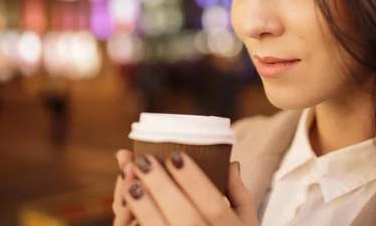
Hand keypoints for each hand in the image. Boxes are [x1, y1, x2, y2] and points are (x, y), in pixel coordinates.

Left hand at [112, 149, 258, 225]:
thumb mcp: (246, 222)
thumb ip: (238, 193)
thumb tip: (230, 163)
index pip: (214, 204)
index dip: (194, 180)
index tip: (175, 156)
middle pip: (186, 217)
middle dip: (162, 188)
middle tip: (144, 162)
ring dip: (145, 208)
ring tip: (130, 183)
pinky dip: (140, 224)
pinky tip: (128, 210)